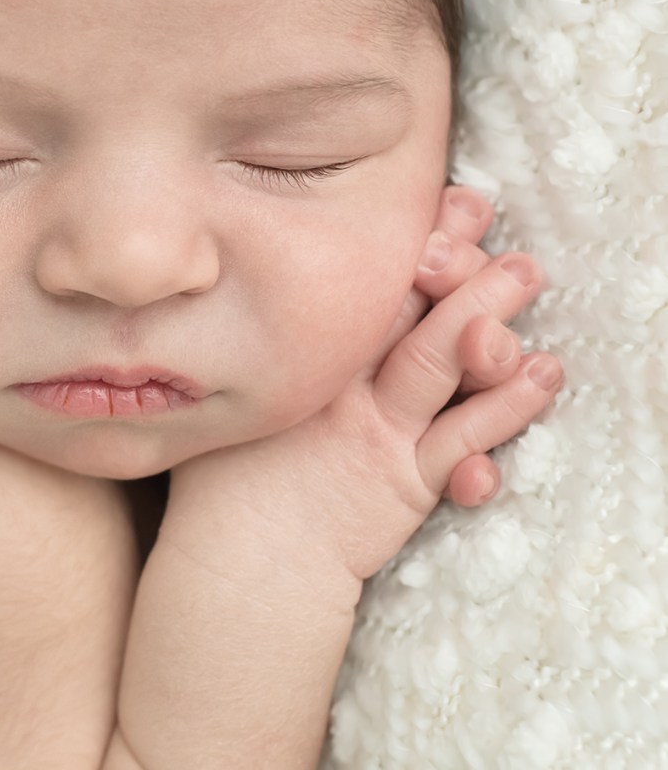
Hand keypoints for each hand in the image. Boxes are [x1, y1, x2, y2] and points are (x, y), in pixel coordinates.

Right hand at [171, 181, 564, 584]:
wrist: (241, 566)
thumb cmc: (228, 480)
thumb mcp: (229, 391)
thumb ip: (251, 337)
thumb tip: (261, 277)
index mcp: (303, 356)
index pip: (363, 282)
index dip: (412, 236)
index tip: (451, 203)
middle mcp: (342, 382)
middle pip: (407, 305)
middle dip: (458, 261)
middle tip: (489, 222)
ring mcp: (378, 429)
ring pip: (440, 359)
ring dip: (488, 313)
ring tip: (526, 276)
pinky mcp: (405, 478)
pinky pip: (462, 437)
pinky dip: (505, 408)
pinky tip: (542, 376)